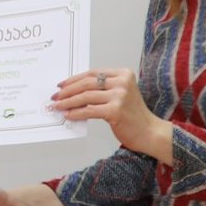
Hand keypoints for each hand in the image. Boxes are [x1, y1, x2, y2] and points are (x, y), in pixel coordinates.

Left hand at [52, 67, 170, 159]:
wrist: (149, 132)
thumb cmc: (133, 115)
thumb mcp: (120, 95)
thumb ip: (102, 90)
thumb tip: (73, 92)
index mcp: (123, 74)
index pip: (92, 73)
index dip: (74, 79)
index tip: (61, 85)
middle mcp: (122, 82)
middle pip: (87, 83)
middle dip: (68, 90)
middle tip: (56, 97)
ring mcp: (120, 96)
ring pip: (86, 97)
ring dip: (68, 102)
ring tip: (58, 106)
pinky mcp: (116, 111)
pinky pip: (89, 111)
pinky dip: (76, 113)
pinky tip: (68, 115)